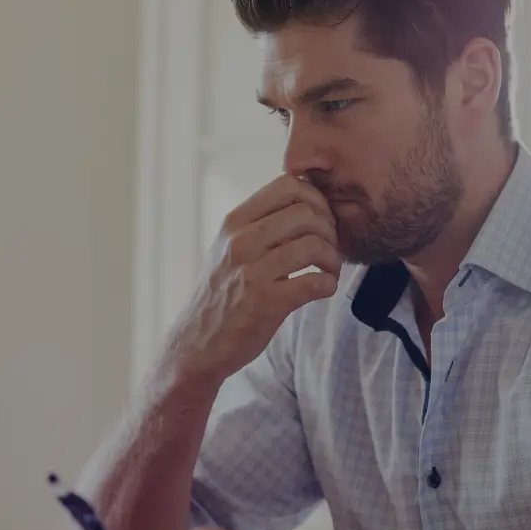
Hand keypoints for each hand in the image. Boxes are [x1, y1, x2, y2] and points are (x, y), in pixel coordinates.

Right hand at [164, 175, 340, 384]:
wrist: (198, 344)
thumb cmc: (222, 293)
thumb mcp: (229, 247)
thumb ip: (259, 223)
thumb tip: (305, 198)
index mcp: (234, 222)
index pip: (289, 185)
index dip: (316, 200)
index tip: (320, 221)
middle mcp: (240, 241)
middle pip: (307, 212)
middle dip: (329, 230)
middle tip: (328, 249)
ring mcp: (251, 271)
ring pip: (315, 244)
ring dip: (333, 259)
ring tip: (328, 270)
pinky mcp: (265, 303)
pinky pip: (316, 282)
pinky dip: (328, 284)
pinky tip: (322, 289)